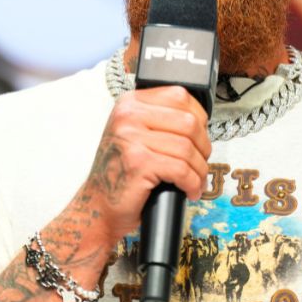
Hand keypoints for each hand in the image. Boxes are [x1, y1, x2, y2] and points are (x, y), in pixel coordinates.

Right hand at [80, 86, 211, 245]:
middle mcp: (128, 116)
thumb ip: (161, 118)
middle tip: (200, 162)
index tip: (200, 137)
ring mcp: (131, 138)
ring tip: (196, 180)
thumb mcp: (136, 133)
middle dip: (203, 147)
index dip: (199, 118)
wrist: (98, 204)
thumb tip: (201, 120)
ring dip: (199, 169)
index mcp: (130, 103)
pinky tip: (190, 190)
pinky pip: (181, 170)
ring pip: (187, 149)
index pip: (180, 97)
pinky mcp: (138, 163)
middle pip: (188, 123)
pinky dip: (192, 183)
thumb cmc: (122, 171)